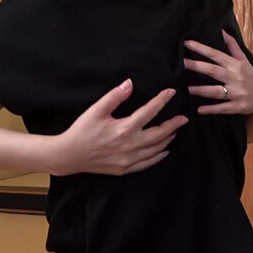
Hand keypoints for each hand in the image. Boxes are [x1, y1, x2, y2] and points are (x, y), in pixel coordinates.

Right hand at [50, 79, 187, 176]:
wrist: (68, 156)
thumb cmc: (82, 130)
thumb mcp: (96, 110)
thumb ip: (115, 96)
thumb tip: (130, 83)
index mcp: (125, 128)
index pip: (149, 112)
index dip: (162, 101)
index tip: (171, 92)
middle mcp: (131, 145)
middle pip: (159, 134)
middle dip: (173, 125)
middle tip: (184, 118)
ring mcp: (129, 159)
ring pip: (156, 150)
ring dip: (167, 140)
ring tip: (175, 131)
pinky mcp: (125, 169)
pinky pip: (147, 164)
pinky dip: (158, 157)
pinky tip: (164, 151)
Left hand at [184, 30, 252, 116]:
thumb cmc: (250, 77)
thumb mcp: (244, 61)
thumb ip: (232, 46)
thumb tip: (222, 31)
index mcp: (235, 65)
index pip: (216, 55)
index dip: (202, 49)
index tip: (187, 44)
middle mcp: (235, 77)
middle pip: (214, 71)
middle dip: (197, 66)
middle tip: (182, 63)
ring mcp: (237, 93)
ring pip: (216, 91)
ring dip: (201, 90)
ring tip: (187, 88)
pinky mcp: (238, 107)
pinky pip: (223, 108)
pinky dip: (212, 109)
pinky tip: (200, 110)